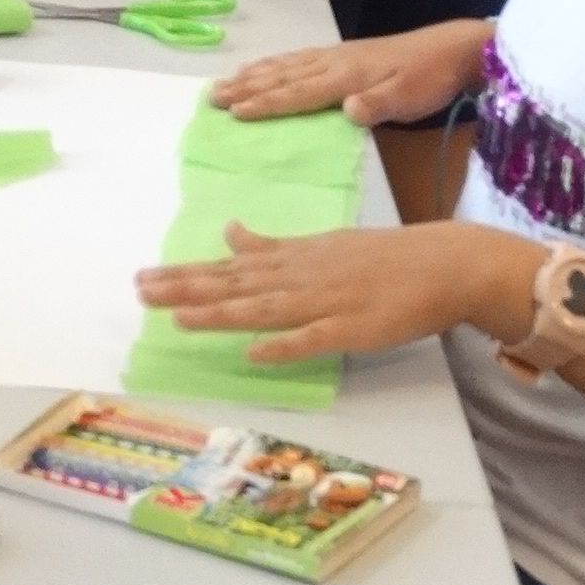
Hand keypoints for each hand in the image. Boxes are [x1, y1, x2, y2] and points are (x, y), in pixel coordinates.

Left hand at [137, 220, 522, 363]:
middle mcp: (302, 277)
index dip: (187, 274)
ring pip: (265, 309)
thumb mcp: (320, 244)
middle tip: (141, 291)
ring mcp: (327, 302)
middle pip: (237, 285)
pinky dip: (285, 345)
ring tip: (179, 317)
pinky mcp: (354, 328)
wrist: (443, 262)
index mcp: (294, 258)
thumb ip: (273, 247)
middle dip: (187, 289)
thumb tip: (230, 233)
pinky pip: (315, 339)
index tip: (145, 278)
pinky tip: (255, 351)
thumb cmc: (381, 257)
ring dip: (222, 312)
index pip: (231, 269)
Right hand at [209, 18, 493, 125]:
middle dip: (246, 87)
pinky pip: (299, 58)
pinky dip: (276, 63)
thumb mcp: (409, 96)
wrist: (452, 49)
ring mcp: (337, 56)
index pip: (298, 91)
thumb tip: (347, 110)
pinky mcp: (345, 55)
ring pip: (286, 65)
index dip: (265, 103)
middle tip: (212, 97)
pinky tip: (268, 66)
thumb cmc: (429, 78)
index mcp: (345, 75)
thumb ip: (378, 103)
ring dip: (255, 74)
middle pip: (282, 76)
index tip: (234, 112)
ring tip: (226, 82)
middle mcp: (333, 62)